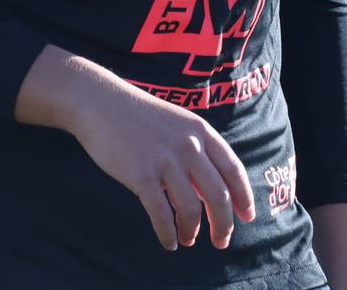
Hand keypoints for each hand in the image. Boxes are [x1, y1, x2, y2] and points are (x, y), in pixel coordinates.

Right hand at [71, 79, 257, 251]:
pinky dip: (168, 234)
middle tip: (221, 241)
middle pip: (218, 196)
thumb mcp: (177, 124)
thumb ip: (197, 153)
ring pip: (191, 210)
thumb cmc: (139, 116)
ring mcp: (165, 161)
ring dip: (192, 231)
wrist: (100, 103)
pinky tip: (169, 242)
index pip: (234, 170)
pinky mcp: (141, 176)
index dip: (244, 198)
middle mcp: (189, 146)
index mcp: (201, 131)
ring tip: (188, 239)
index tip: (247, 218)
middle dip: (223, 224)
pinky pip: (161, 215)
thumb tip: (210, 193)